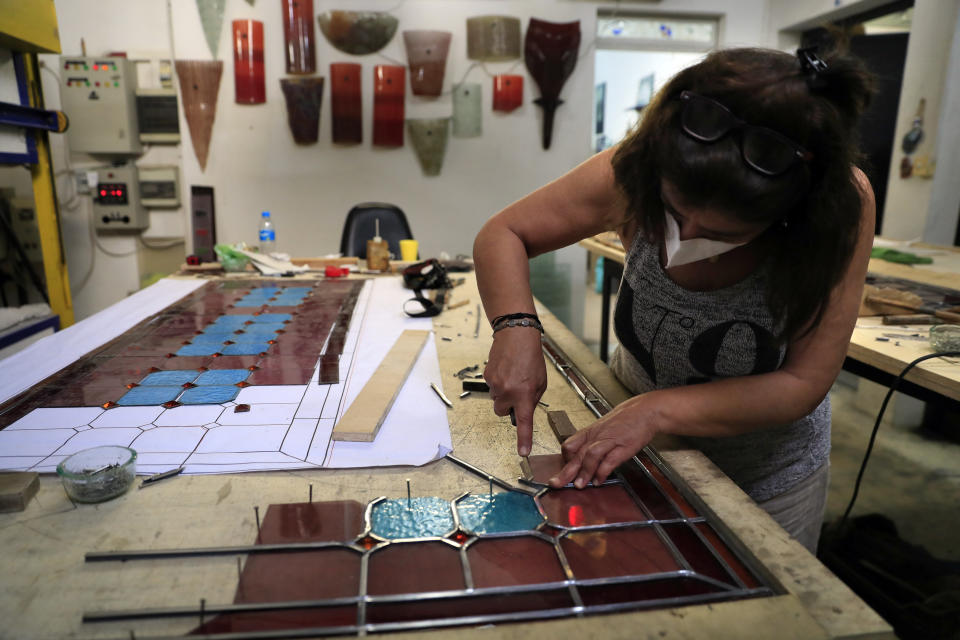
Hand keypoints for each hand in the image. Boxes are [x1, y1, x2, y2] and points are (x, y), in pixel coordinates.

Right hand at [483, 327, 546, 455]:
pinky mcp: (487, 377)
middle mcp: (508, 392)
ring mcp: (495, 385)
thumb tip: (522, 409)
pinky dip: (498, 382)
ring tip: (512, 375)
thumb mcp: (541, 382)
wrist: (516, 336)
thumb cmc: (531, 357)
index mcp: (525, 395)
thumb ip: (532, 398)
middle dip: (508, 405)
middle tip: (517, 391)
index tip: (523, 452)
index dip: (524, 439)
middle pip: (502, 412)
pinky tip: (505, 370)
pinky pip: (492, 387)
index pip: (524, 423)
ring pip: (497, 399)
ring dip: (503, 392)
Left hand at [548, 396, 658, 488]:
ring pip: (590, 456)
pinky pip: (610, 460)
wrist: (645, 411)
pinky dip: (603, 472)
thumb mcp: (604, 429)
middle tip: (556, 483)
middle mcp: (597, 436)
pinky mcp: (623, 446)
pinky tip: (599, 480)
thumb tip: (584, 461)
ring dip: (584, 472)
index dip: (565, 460)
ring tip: (579, 486)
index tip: (563, 472)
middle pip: (576, 454)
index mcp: (590, 432)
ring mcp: (610, 440)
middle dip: (565, 471)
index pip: (569, 446)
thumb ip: (593, 444)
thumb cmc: (625, 420)